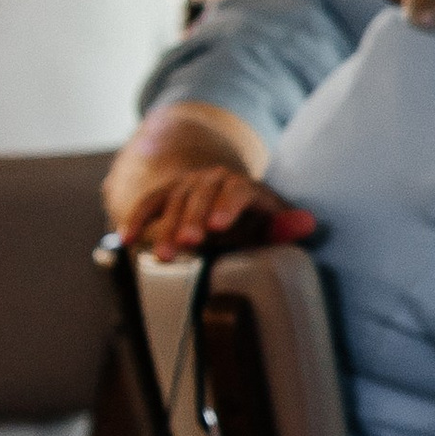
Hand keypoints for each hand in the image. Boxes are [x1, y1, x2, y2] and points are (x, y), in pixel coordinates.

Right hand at [119, 164, 316, 258]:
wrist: (221, 199)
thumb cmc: (251, 222)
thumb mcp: (269, 224)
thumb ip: (284, 227)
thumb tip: (308, 224)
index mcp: (243, 185)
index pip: (238, 188)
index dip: (228, 205)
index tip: (218, 226)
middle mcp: (212, 179)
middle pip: (201, 195)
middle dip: (192, 219)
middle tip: (188, 243)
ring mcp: (185, 185)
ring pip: (174, 201)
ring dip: (166, 228)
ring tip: (164, 256)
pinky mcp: (164, 195)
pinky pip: (148, 204)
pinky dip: (136, 220)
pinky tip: (126, 239)